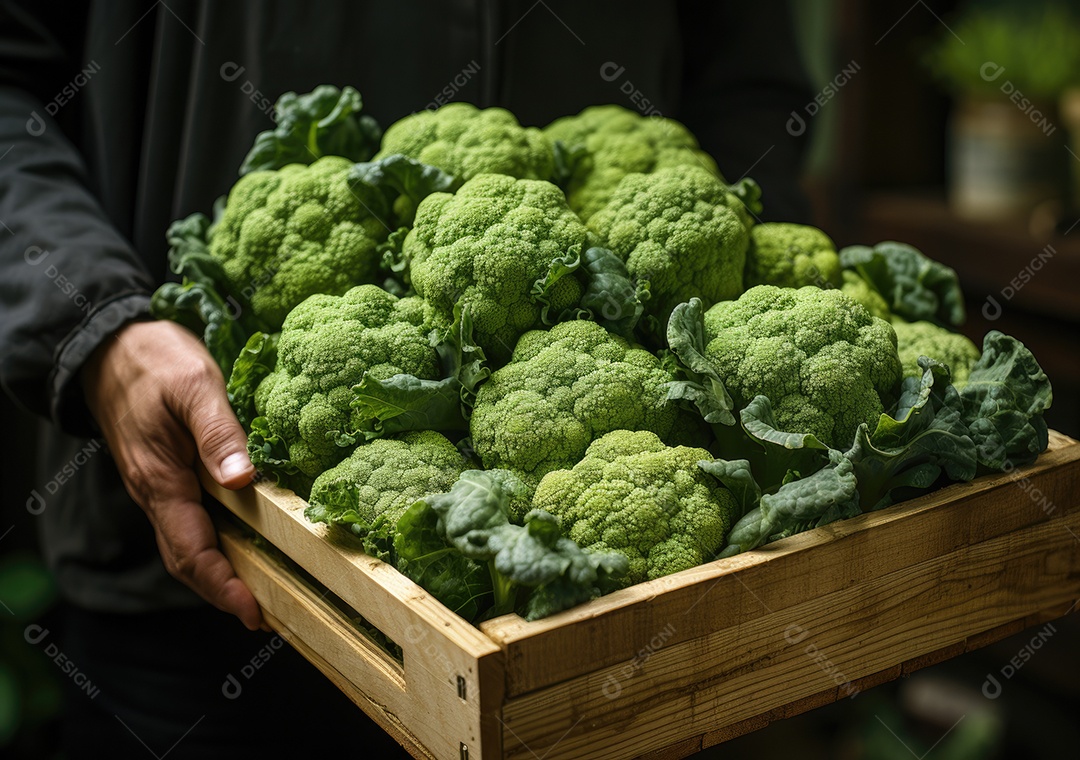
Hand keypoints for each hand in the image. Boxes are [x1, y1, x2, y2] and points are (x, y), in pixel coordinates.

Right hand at [82, 320, 262, 629]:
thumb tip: (244, 478)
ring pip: (185, 544)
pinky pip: (186, 522)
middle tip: (264, 614)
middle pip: (186, 560)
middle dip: (221, 591)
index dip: (222, 584)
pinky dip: (211, 545)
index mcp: (161, 480)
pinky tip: (239, 545)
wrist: (109, 346)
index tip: (253, 610)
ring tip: (257, 591)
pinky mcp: (164, 475)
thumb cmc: (154, 361)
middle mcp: (155, 492)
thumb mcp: (195, 385)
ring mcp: (157, 486)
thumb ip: (218, 432)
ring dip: (217, 573)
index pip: (191, 550)